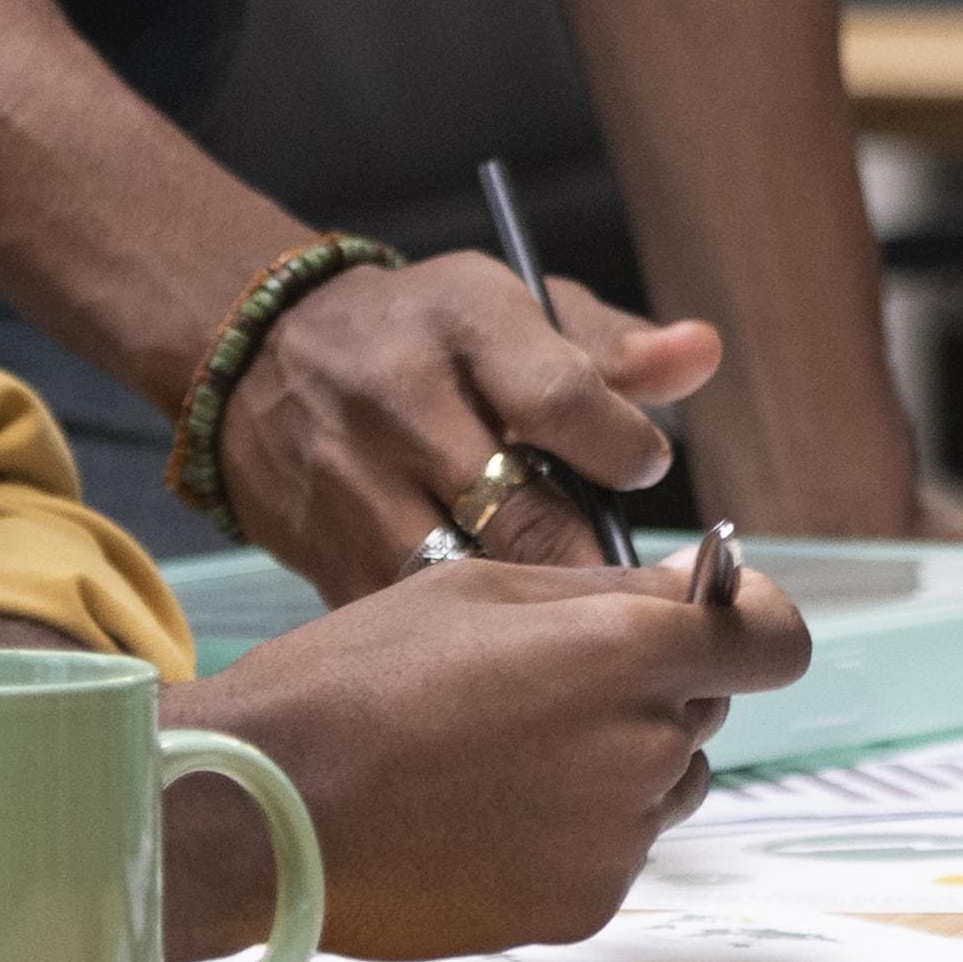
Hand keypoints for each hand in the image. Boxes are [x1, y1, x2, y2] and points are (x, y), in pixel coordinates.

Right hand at [171, 545, 817, 959]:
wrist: (265, 813)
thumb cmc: (357, 683)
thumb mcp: (483, 590)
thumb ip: (613, 591)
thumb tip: (699, 588)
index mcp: (630, 656)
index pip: (776, 641)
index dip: (749, 625)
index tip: (711, 619)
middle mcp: (644, 752)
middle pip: (706, 710)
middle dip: (654, 688)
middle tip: (540, 684)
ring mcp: (618, 840)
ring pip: (663, 783)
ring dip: (616, 762)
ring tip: (498, 753)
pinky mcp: (583, 905)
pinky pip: (611, 849)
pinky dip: (571, 830)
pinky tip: (481, 814)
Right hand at [214, 250, 735, 600]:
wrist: (261, 360)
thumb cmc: (424, 337)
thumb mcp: (511, 306)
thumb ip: (612, 345)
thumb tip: (701, 355)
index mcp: (462, 324)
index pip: (560, 398)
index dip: (621, 447)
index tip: (643, 467)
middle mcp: (399, 404)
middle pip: (523, 514)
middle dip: (594, 564)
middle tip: (644, 598)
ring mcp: (353, 488)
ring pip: (468, 583)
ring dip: (538, 620)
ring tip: (586, 639)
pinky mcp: (323, 558)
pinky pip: (414, 624)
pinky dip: (468, 650)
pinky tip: (506, 655)